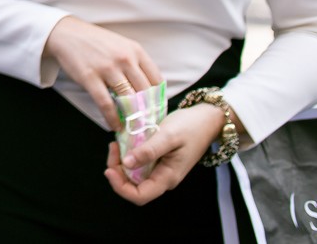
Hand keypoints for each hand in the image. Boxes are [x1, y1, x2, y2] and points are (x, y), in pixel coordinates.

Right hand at [43, 16, 162, 128]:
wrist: (67, 33)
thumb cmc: (96, 42)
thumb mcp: (121, 46)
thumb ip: (136, 64)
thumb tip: (149, 90)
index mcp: (135, 50)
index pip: (157, 80)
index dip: (160, 99)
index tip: (158, 111)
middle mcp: (125, 58)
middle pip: (145, 92)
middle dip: (148, 111)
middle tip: (148, 124)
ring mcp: (107, 68)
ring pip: (128, 99)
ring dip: (132, 117)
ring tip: (133, 128)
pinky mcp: (90, 77)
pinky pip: (106, 103)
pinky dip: (112, 118)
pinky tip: (115, 125)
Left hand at [104, 103, 222, 203]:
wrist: (207, 119)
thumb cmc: (190, 127)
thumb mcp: (168, 135)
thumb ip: (148, 150)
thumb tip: (126, 164)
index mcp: (167, 177)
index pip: (140, 196)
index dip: (120, 187)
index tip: (109, 168)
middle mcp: (163, 178)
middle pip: (133, 187)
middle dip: (117, 171)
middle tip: (113, 148)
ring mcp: (161, 170)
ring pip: (133, 176)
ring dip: (120, 163)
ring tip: (117, 143)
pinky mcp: (159, 161)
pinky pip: (138, 165)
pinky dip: (128, 156)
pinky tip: (125, 142)